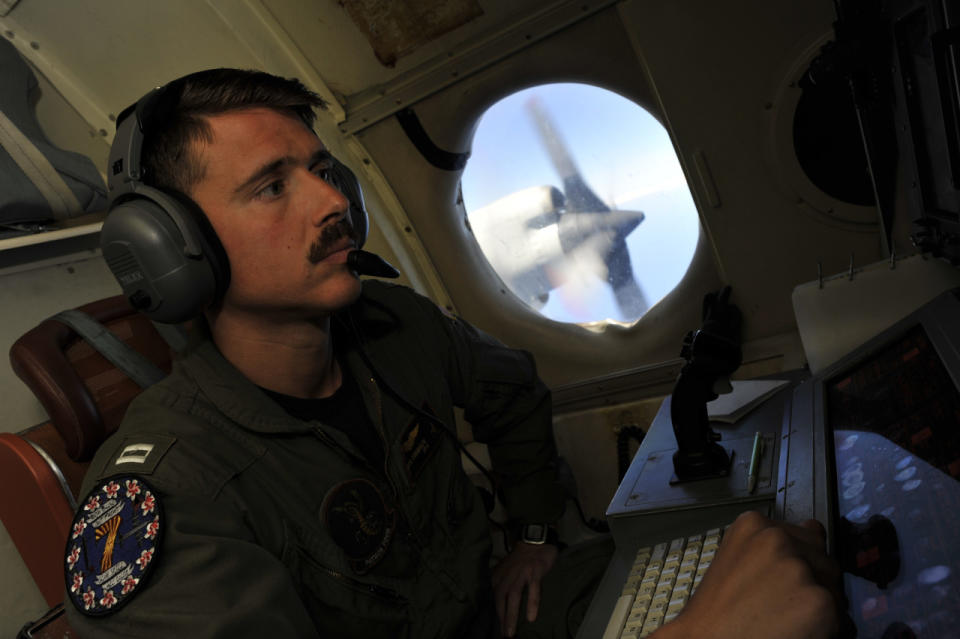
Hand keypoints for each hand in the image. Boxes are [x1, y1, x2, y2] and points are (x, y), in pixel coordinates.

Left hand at [491, 541, 558, 636]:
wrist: (535, 540)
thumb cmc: (522, 559)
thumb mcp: (507, 571)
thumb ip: (502, 584)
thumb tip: (499, 605)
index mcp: (499, 576)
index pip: (495, 599)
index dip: (496, 615)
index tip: (499, 631)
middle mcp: (507, 575)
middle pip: (501, 599)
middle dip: (502, 619)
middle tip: (504, 636)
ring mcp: (521, 573)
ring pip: (514, 596)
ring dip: (511, 615)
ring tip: (511, 632)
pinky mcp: (534, 571)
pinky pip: (533, 589)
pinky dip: (531, 604)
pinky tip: (531, 617)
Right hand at [657, 511, 842, 638]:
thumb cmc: (716, 614)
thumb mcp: (737, 562)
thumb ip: (772, 548)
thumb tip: (813, 530)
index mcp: (753, 525)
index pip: (807, 534)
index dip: (802, 562)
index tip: (788, 579)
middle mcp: (778, 538)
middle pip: (824, 560)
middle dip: (814, 583)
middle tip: (783, 606)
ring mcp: (800, 568)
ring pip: (835, 590)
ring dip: (820, 606)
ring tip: (786, 621)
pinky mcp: (820, 601)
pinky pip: (843, 620)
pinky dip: (828, 632)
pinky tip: (796, 633)